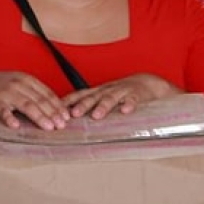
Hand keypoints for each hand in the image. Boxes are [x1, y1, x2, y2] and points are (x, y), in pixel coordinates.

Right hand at [0, 71, 67, 130]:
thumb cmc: (2, 86)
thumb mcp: (20, 84)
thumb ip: (35, 93)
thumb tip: (56, 108)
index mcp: (28, 80)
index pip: (47, 94)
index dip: (58, 106)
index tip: (67, 118)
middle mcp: (19, 84)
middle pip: (39, 100)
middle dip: (52, 113)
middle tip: (61, 126)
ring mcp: (7, 91)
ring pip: (26, 105)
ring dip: (39, 117)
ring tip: (48, 127)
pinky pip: (3, 110)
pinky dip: (9, 117)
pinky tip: (15, 125)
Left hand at [60, 74, 177, 120]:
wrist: (147, 83)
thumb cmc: (120, 94)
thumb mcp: (103, 97)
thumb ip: (89, 106)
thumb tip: (68, 119)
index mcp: (97, 92)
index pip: (79, 95)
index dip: (68, 102)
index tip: (57, 110)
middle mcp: (106, 90)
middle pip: (92, 97)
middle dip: (82, 105)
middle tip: (73, 114)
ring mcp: (121, 91)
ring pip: (111, 98)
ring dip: (103, 106)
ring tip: (97, 116)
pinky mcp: (137, 94)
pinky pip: (133, 99)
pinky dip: (129, 104)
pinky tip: (126, 111)